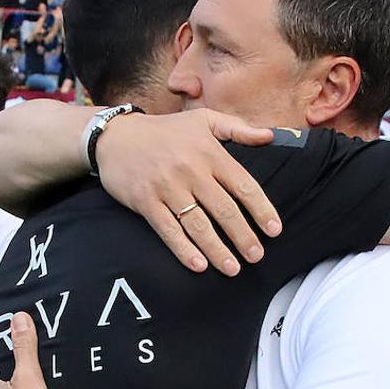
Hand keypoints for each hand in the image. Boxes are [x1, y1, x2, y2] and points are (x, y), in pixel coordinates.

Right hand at [97, 110, 279, 274]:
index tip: (274, 230)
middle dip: (243, 237)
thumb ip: (237, 129)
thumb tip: (270, 136)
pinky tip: (198, 265)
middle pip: (224, 210)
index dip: (262, 210)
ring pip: (198, 225)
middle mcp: (191, 171)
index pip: (243, 185)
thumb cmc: (164, 130)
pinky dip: (184, 250)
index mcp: (209, 152)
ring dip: (217, 250)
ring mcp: (167, 188)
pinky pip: (168, 230)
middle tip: (256, 256)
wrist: (115, 137)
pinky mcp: (146, 202)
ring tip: (232, 268)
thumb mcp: (202, 120)